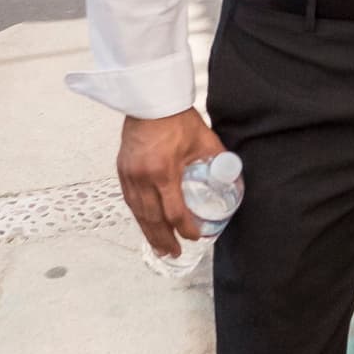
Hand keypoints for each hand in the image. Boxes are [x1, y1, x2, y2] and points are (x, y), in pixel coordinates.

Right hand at [117, 107, 222, 260]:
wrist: (151, 100)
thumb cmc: (177, 118)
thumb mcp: (204, 140)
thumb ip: (217, 161)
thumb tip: (231, 178)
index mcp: (164, 172)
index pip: (175, 212)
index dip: (185, 228)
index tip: (196, 236)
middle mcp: (143, 177)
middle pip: (153, 219)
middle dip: (164, 239)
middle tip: (174, 253)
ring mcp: (129, 174)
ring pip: (138, 212)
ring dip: (149, 232)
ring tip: (159, 247)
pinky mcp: (122, 169)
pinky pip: (129, 200)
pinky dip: (138, 215)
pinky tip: (146, 224)